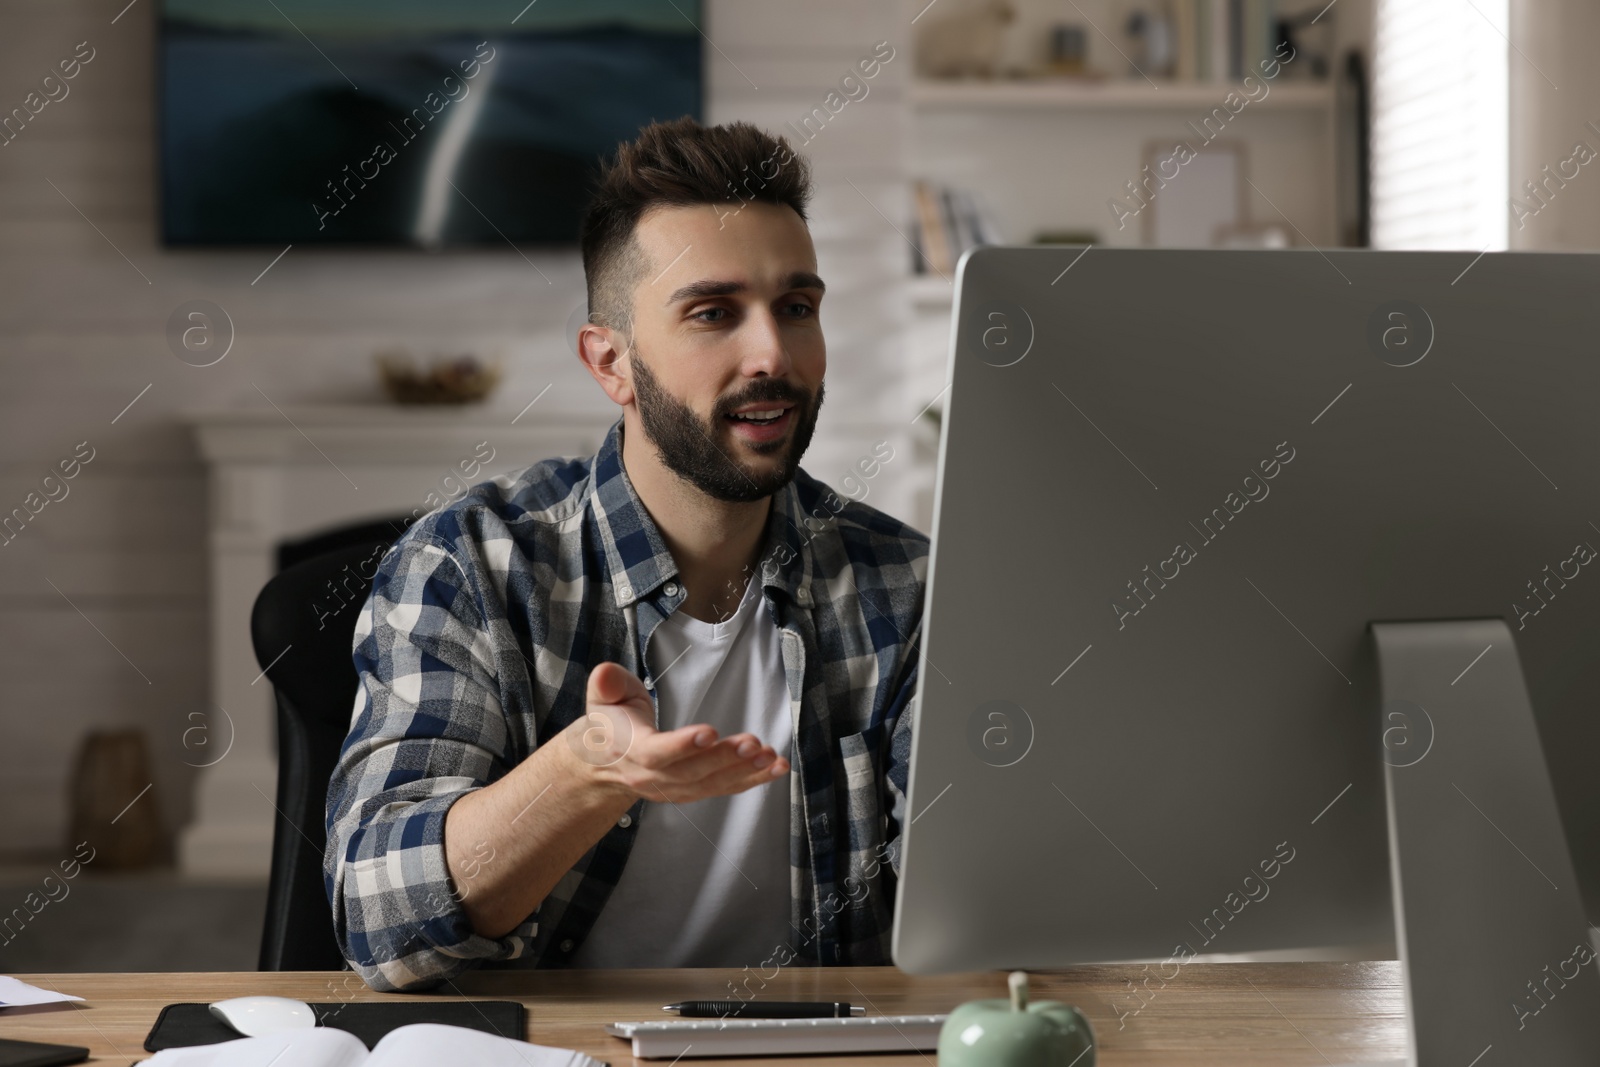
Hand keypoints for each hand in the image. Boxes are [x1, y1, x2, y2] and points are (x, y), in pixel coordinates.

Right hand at [562, 661, 788, 804]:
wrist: (604, 761)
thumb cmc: (611, 721)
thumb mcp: (602, 696)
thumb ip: (606, 684)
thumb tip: (605, 675)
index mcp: (628, 749)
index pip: (656, 752)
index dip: (682, 745)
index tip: (710, 732)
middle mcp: (651, 776)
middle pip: (690, 771)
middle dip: (724, 758)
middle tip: (752, 743)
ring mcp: (672, 788)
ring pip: (710, 783)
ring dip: (744, 771)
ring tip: (770, 757)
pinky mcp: (691, 790)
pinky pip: (722, 788)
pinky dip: (751, 780)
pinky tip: (775, 768)